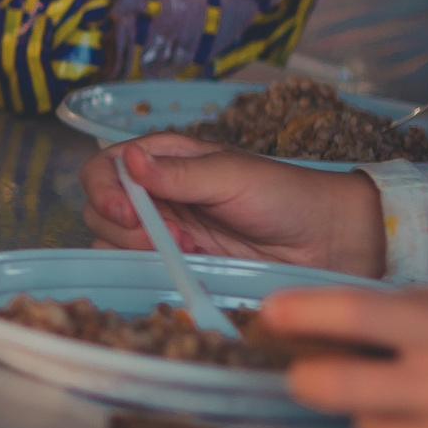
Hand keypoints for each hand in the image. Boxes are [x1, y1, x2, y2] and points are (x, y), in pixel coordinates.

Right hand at [80, 135, 384, 279]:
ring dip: (138, 249)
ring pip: (113, 242)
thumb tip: (130, 159)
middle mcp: (156, 193)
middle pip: (101, 209)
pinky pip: (141, 267)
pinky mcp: (179, 261)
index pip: (104, 168)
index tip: (127, 212)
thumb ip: (179, 173)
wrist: (326, 241)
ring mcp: (166, 229)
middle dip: (125, 227)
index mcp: (163, 159)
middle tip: (174, 237)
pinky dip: (152, 269)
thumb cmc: (286, 195)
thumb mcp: (232, 175)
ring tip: (189, 250)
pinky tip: (190, 264)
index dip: (104, 190)